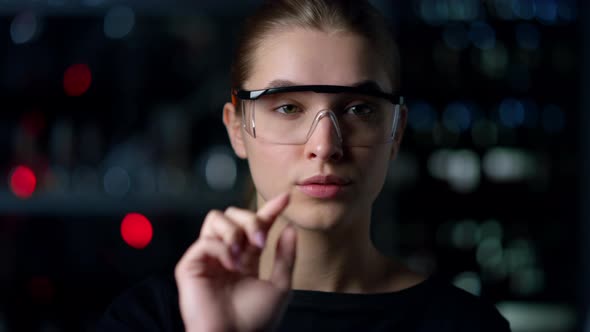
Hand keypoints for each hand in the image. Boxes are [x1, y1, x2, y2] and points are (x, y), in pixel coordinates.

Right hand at [175, 193, 296, 331]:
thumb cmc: (255, 320)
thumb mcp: (280, 286)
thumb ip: (285, 257)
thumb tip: (291, 228)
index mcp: (246, 258)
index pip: (256, 226)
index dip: (269, 210)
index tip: (285, 198)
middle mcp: (226, 253)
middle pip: (234, 214)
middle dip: (251, 219)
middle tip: (261, 242)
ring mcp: (207, 258)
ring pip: (215, 218)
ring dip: (235, 230)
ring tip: (242, 254)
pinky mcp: (190, 265)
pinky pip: (206, 241)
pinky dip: (222, 248)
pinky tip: (230, 265)